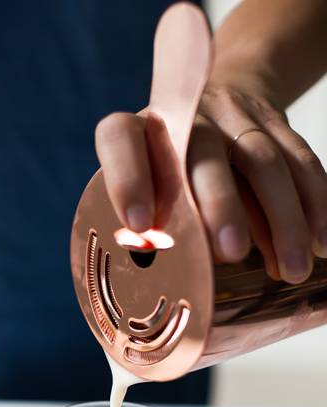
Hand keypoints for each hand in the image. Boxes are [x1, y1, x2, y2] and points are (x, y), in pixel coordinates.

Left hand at [95, 69, 326, 283]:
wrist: (220, 97)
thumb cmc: (171, 167)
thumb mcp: (148, 187)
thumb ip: (151, 228)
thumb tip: (174, 287)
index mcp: (138, 133)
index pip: (120, 139)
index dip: (127, 179)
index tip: (138, 226)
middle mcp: (185, 116)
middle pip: (204, 155)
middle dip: (220, 204)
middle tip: (231, 252)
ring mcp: (232, 115)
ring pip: (263, 161)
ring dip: (283, 219)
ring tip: (292, 271)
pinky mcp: (273, 120)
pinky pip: (299, 160)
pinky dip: (315, 204)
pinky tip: (321, 243)